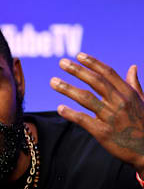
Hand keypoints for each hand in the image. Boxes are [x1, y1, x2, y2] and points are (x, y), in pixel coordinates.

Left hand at [50, 53, 143, 175]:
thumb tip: (132, 67)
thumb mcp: (143, 102)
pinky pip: (83, 120)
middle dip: (77, 71)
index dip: (92, 63)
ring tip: (53, 82)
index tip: (79, 55)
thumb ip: (135, 85)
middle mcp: (119, 102)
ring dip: (67, 88)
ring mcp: (111, 117)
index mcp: (128, 94)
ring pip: (86, 98)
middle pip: (95, 82)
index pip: (108, 73)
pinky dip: (70, 113)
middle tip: (61, 63)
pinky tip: (59, 108)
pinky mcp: (103, 132)